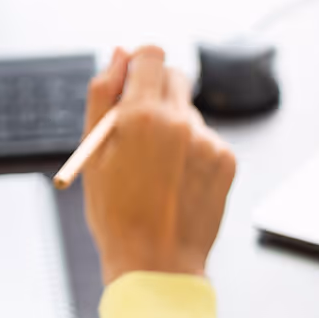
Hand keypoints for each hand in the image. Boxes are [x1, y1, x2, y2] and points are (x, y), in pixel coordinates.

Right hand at [81, 45, 236, 282]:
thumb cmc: (115, 211)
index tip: (132, 79)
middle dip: (155, 90)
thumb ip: (102, 94)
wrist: (154, 263)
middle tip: (140, 125)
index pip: (151, 54)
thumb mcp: (92, 150)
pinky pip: (205, 138)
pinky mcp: (226, 160)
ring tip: (155, 166)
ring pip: (188, 110)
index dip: (139, 63)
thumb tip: (119, 54)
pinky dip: (191, 150)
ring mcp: (207, 141)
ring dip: (173, 124)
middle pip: (174, 76)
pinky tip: (176, 179)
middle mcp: (179, 121)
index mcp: (141, 115)